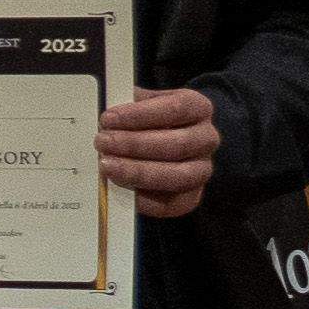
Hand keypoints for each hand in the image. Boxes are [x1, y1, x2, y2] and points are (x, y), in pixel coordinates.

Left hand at [97, 85, 221, 220]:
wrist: (151, 147)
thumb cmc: (141, 121)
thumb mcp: (136, 105)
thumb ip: (125, 106)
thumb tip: (105, 118)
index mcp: (197, 108)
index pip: (177, 108)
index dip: (141, 114)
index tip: (108, 118)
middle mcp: (206, 139)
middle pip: (178, 144)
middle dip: (135, 145)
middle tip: (102, 142)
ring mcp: (201, 169)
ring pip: (178, 175)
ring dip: (138, 171)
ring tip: (107, 165)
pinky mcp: (190, 197)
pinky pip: (171, 204)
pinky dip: (142, 198)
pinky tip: (118, 188)